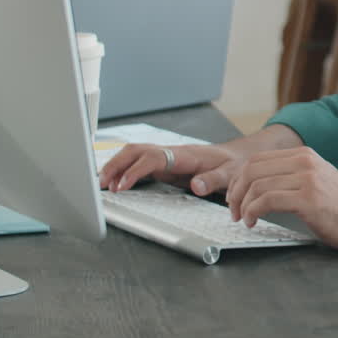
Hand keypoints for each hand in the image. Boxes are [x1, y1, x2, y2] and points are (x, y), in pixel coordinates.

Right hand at [99, 142, 246, 194]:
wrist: (236, 157)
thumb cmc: (232, 164)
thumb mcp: (230, 174)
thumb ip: (213, 180)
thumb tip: (196, 186)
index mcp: (185, 154)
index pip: (153, 158)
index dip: (135, 171)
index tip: (122, 185)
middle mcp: (172, 152)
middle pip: (136, 151)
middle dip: (116, 164)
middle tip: (101, 183)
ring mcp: (167, 157)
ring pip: (134, 154)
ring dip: (116, 166)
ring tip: (101, 184)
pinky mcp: (165, 164)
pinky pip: (139, 163)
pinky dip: (124, 169)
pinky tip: (114, 182)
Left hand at [226, 147, 337, 250]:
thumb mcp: (316, 181)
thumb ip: (291, 176)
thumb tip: (256, 185)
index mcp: (305, 154)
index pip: (256, 159)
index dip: (238, 179)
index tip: (234, 197)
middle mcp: (305, 161)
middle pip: (252, 169)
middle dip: (235, 192)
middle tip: (234, 210)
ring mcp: (308, 178)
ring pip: (257, 185)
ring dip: (243, 205)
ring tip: (245, 219)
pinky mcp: (308, 198)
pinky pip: (267, 200)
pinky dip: (253, 212)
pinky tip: (254, 222)